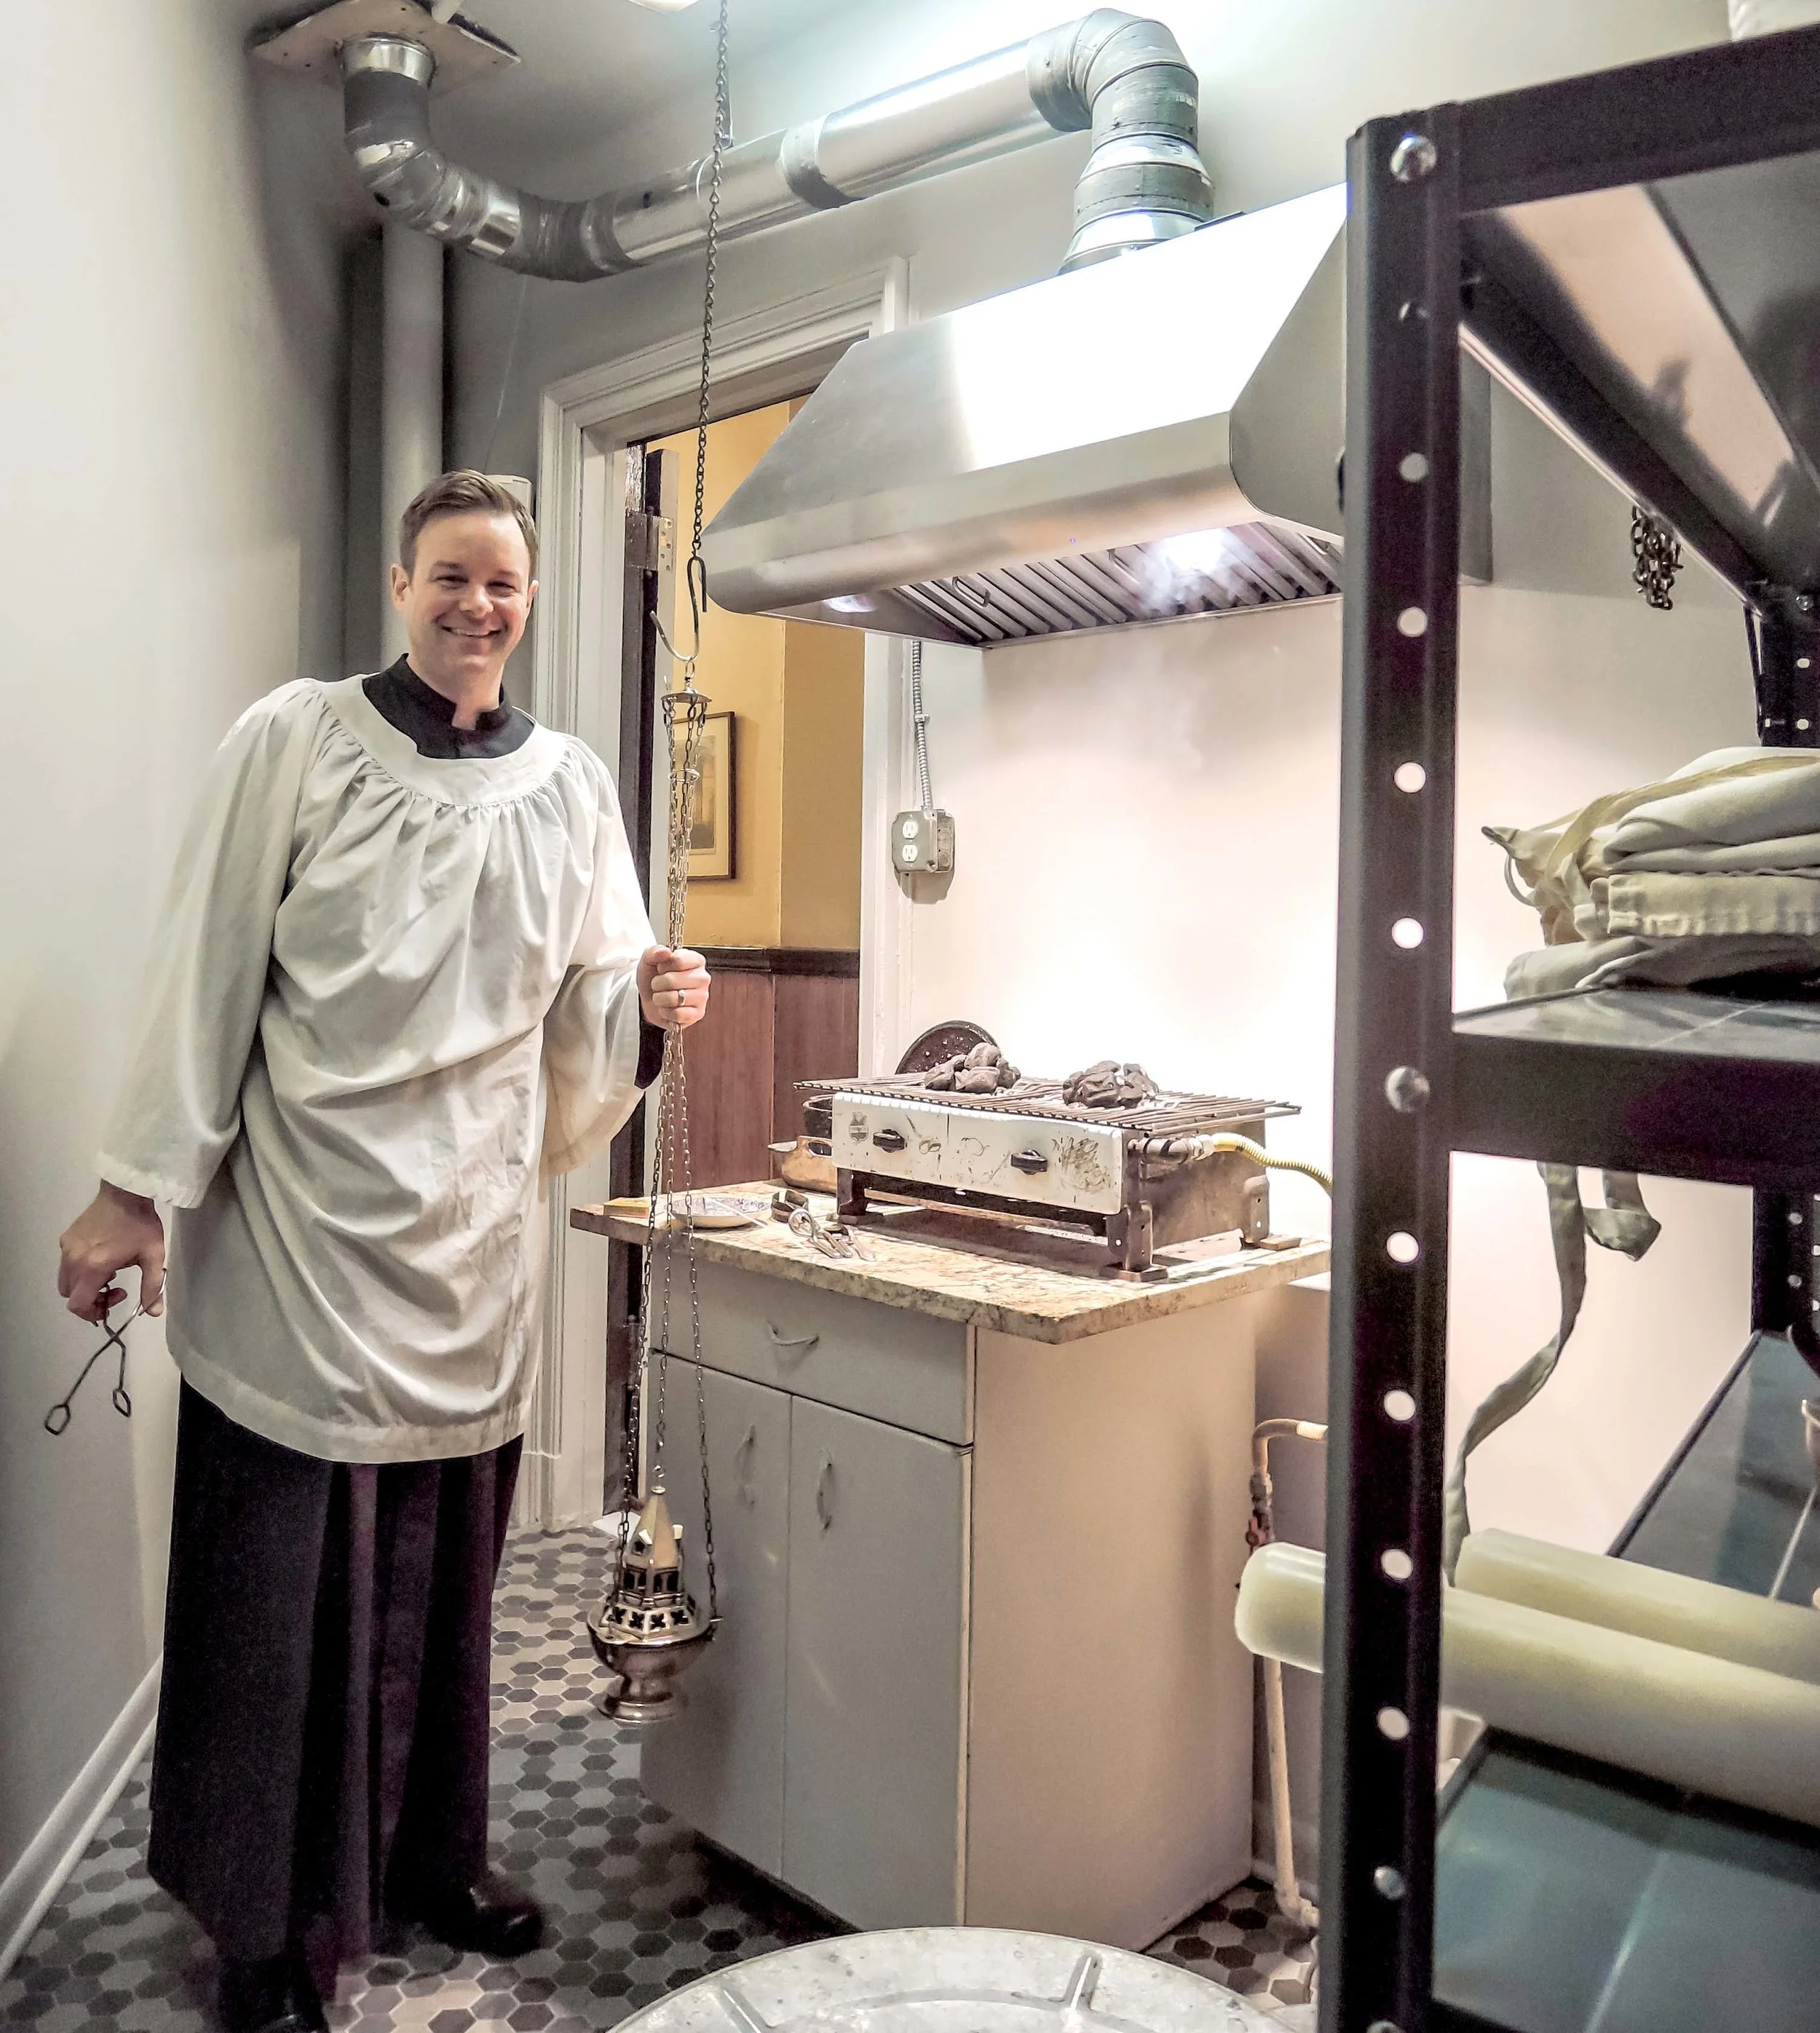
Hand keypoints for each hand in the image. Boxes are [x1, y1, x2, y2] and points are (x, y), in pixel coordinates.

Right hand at [58, 1182, 165, 1322]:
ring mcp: (66, 1248)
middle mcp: (72, 1260)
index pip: (77, 1304)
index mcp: (92, 1267)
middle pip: (70, 1295)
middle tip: (115, 1287)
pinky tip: (101, 1257)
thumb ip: (152, 1287)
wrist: (125, 1193)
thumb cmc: (140, 1224)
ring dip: (84, 1285)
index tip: (112, 1302)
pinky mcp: (65, 1238)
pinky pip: (66, 1264)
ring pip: (66, 1280)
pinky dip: (79, 1270)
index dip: (91, 1313)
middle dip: (90, 1299)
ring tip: (110, 1272)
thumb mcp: (153, 1257)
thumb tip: (154, 1313)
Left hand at [638, 945, 710, 1030]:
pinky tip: (667, 1008)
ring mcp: (703, 997)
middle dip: (657, 984)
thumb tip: (666, 951)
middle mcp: (703, 977)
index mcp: (696, 960)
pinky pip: (677, 1014)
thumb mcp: (649, 961)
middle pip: (673, 980)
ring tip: (662, 997)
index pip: (678, 960)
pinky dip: (666, 1012)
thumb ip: (654, 952)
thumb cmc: (654, 977)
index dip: (663, 966)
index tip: (661, 968)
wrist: (650, 999)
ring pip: (675, 999)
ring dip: (660, 999)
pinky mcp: (698, 1014)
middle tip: (658, 985)